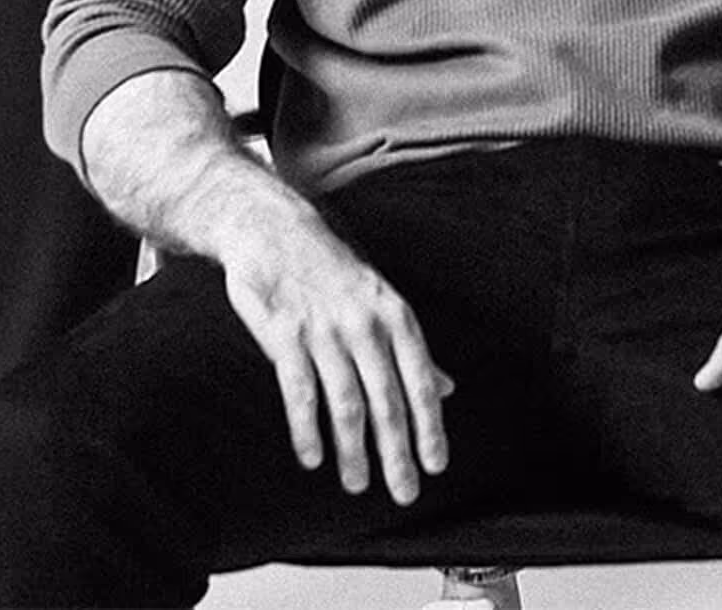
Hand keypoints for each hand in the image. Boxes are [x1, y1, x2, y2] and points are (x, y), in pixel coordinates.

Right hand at [212, 198, 452, 503]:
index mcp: (395, 316)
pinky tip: (313, 459)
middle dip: (397, 452)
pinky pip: (300, 392)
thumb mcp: (381, 301)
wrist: (273, 229)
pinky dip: (307, 429)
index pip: (420, 381)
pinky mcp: (285, 334)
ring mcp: (325, 330)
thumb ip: (410, 349)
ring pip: (346, 403)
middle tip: (404, 493)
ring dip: (354, 451)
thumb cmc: (333, 270)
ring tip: (357, 485)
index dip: (430, 427)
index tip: (436, 466)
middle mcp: (365, 325)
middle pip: (387, 401)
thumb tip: (448, 389)